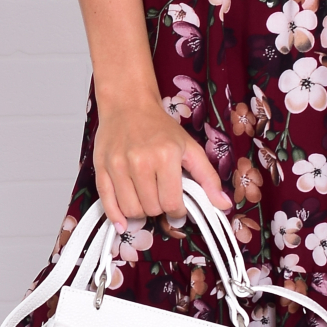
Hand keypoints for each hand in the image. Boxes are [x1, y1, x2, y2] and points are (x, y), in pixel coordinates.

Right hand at [93, 94, 231, 229]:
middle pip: (151, 209)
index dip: (177, 211)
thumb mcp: (191, 148)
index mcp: (166, 156)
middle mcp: (140, 161)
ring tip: (146, 198)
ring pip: (131, 210)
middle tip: (161, 196)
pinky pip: (107, 203)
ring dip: (141, 211)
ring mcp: (118, 165)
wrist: (128, 105)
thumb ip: (209, 178)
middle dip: (159, 209)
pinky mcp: (101, 167)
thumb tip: (224, 205)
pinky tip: (123, 221)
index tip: (177, 205)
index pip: (172, 204)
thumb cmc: (160, 128)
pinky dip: (116, 216)